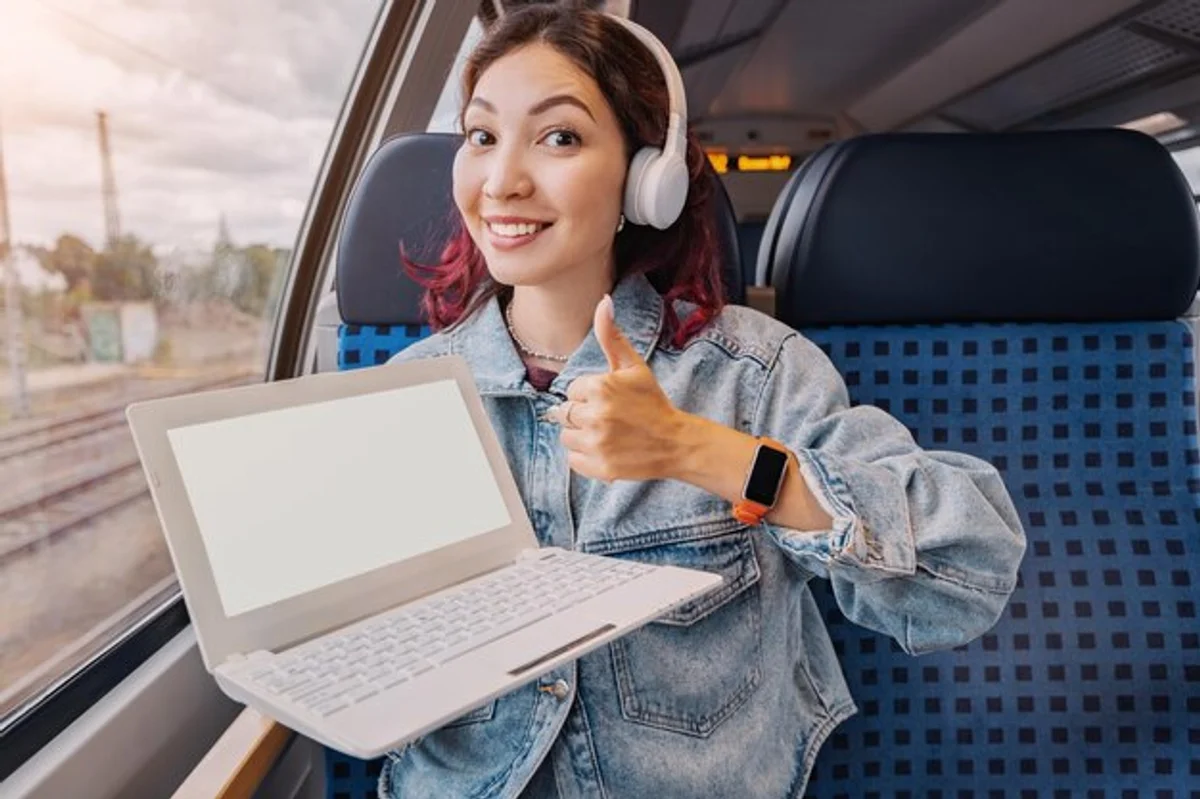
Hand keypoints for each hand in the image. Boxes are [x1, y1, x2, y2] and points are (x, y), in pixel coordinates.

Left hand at [546, 294, 689, 481]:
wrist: (676, 442)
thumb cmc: (652, 402)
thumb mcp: (633, 366)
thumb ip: (611, 336)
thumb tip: (603, 302)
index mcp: (600, 387)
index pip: (572, 390)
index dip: (590, 395)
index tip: (611, 400)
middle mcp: (595, 415)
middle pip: (565, 414)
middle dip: (584, 414)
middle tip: (610, 418)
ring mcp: (597, 443)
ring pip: (567, 437)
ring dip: (583, 436)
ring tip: (608, 433)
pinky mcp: (599, 467)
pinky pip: (573, 460)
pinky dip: (586, 457)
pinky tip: (607, 449)